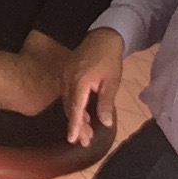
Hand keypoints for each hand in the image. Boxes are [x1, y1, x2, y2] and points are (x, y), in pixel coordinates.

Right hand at [62, 27, 124, 145]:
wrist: (103, 36)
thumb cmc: (109, 59)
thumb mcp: (112, 81)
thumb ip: (106, 103)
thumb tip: (104, 123)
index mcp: (80, 82)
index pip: (75, 108)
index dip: (74, 125)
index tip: (72, 140)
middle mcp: (68, 79)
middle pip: (69, 107)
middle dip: (77, 125)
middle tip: (85, 142)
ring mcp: (65, 75)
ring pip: (68, 102)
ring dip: (76, 117)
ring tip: (86, 132)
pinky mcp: (67, 73)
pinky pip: (68, 94)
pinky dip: (74, 106)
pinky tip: (83, 114)